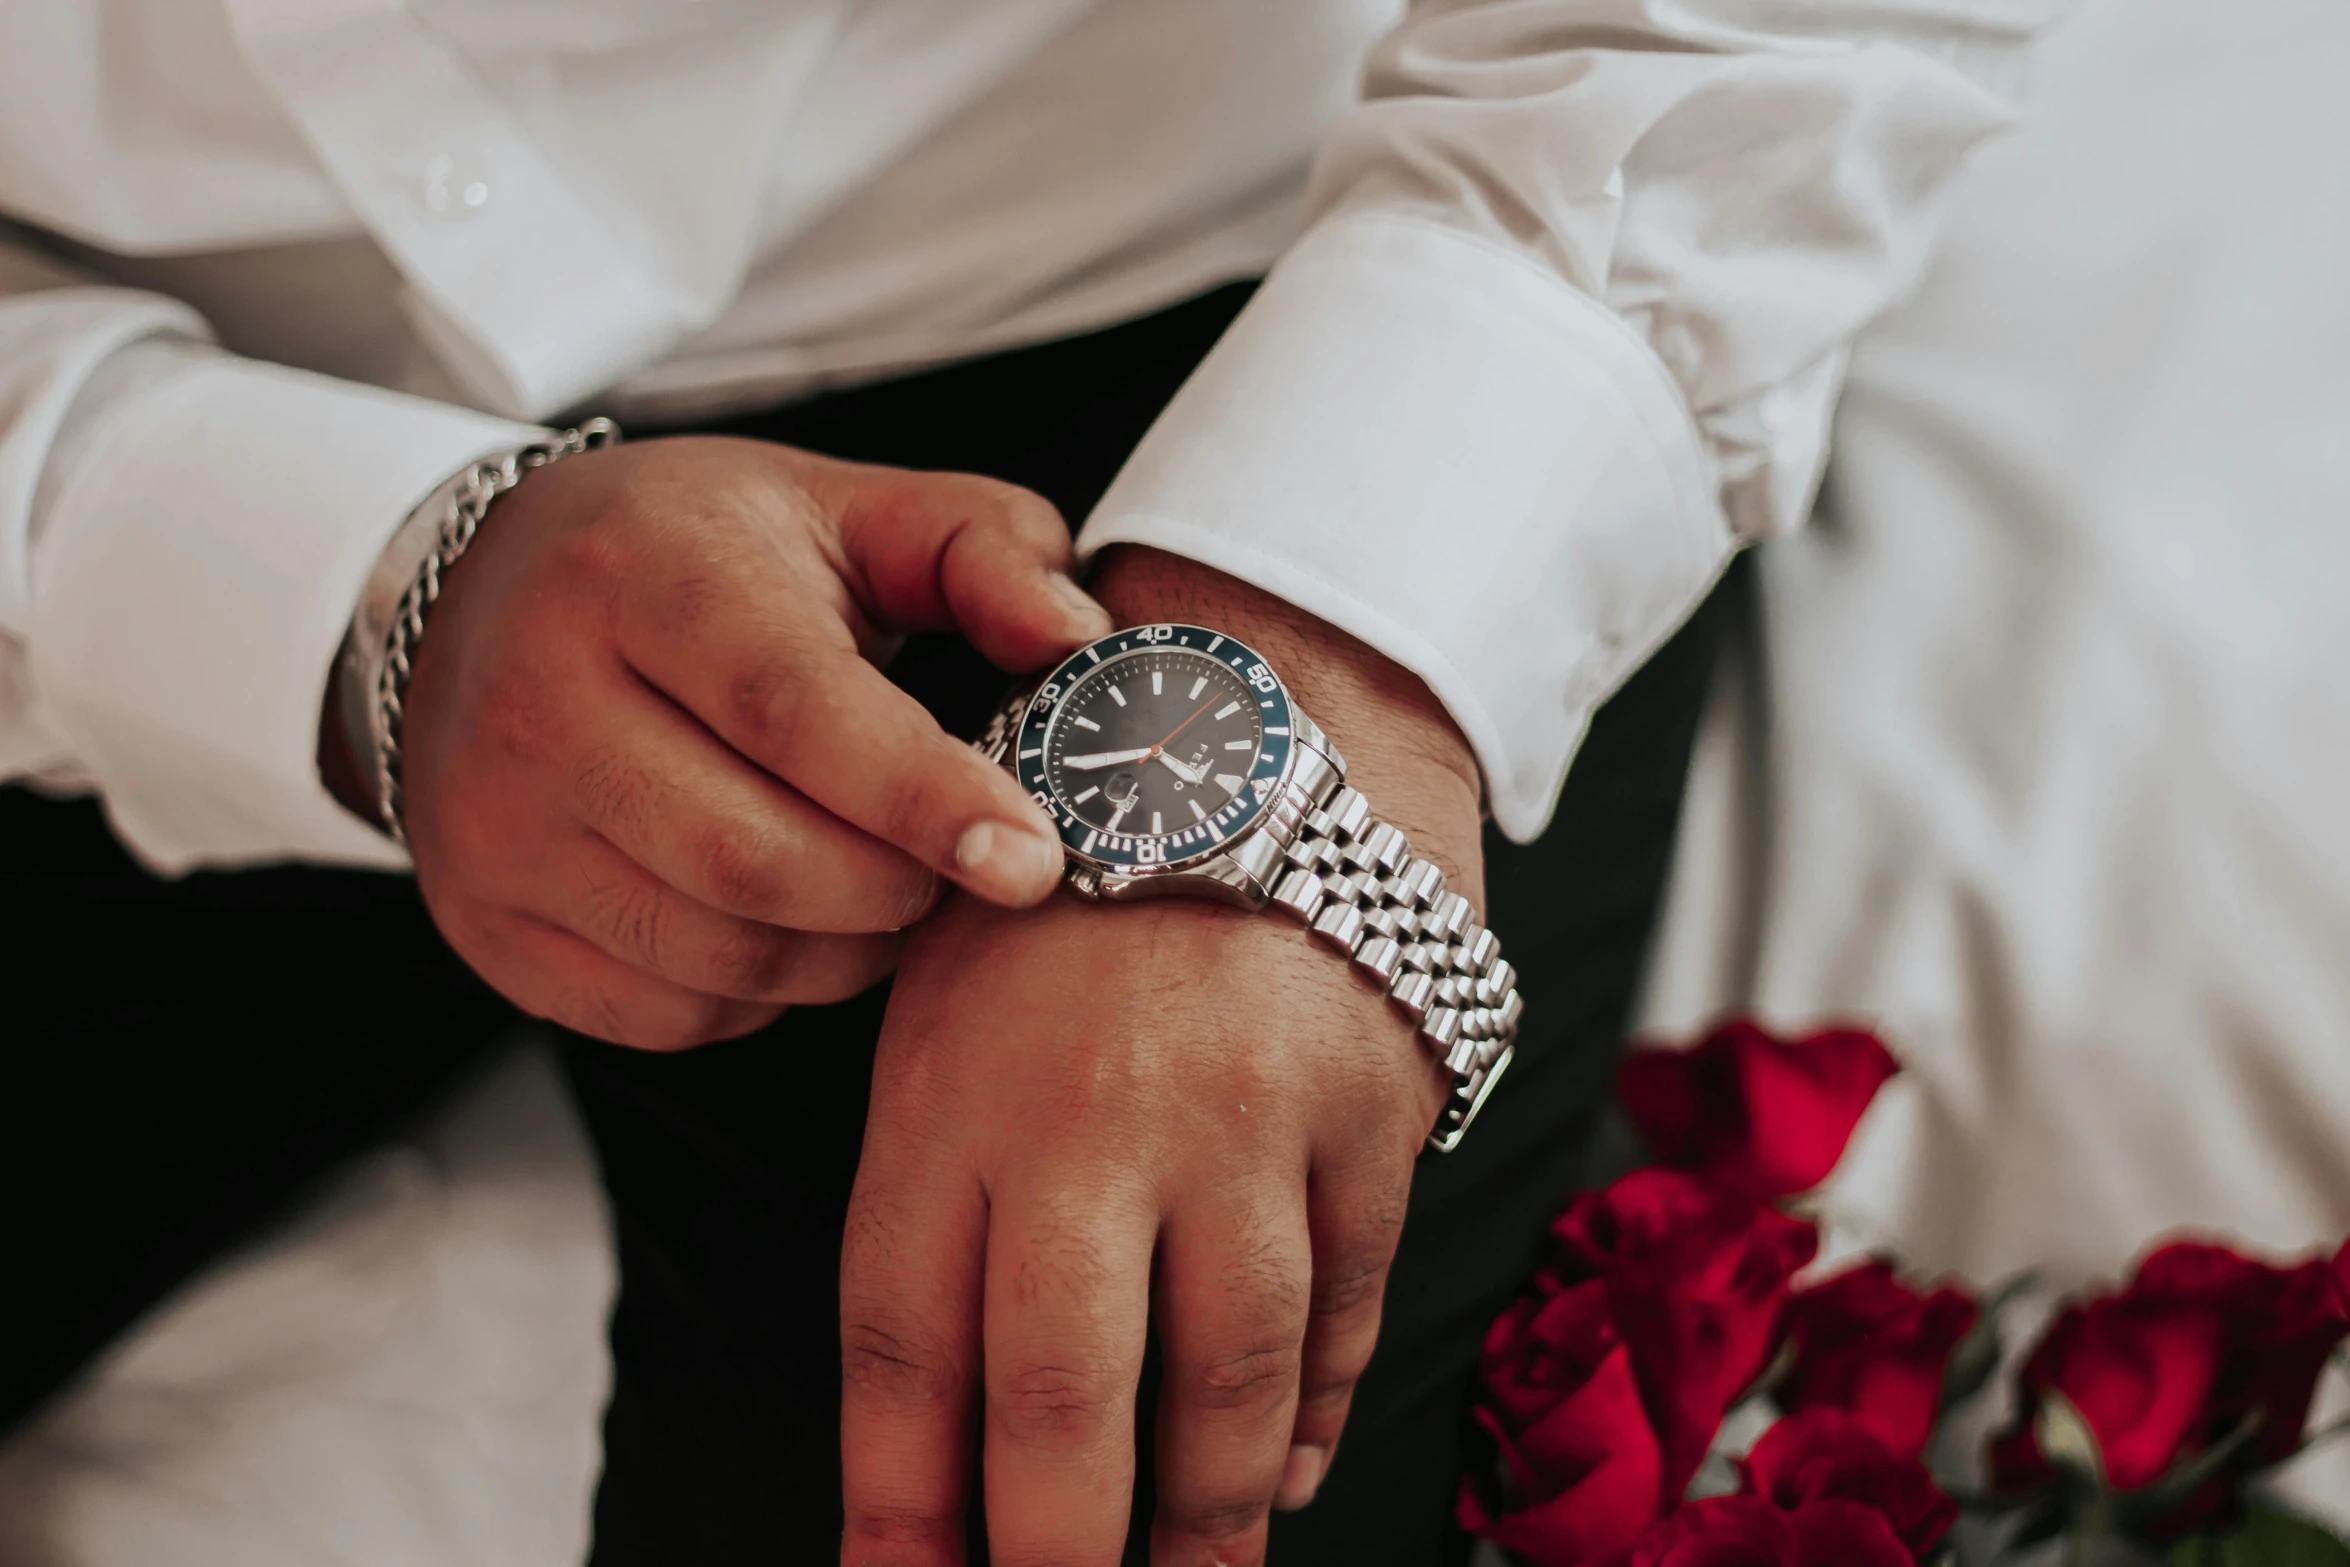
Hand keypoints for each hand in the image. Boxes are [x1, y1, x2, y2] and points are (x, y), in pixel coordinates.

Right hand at [374, 435, 1108, 1049]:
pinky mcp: (490, 925)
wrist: (476, 600)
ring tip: (888, 884)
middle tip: (961, 862)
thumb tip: (1077, 638)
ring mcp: (495, 829)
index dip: (920, 795)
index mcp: (641, 575)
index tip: (1029, 855)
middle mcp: (539, 704)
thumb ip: (984, 549)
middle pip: (755, 860)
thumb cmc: (698, 558)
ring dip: (847, 952)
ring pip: (719, 954)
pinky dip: (765, 991)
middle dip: (898, 889)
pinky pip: (668, 1012)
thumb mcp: (846, 509)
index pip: (789, 709)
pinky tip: (790, 916)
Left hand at [839, 549, 1483, 1564]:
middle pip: (1067, 1416)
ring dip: (1202, 1533)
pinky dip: (1311, 1416)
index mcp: (951, 1095)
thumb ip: (935, 1209)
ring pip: (1230, 1393)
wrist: (1245, 721)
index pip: (905, 1364)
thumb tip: (954, 1444)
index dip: (902, 1526)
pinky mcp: (1375, 1113)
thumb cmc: (1058, 887)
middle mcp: (1095, 1123)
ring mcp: (1251, 1122)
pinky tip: (1276, 1477)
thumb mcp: (938, 1014)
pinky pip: (1347, 1311)